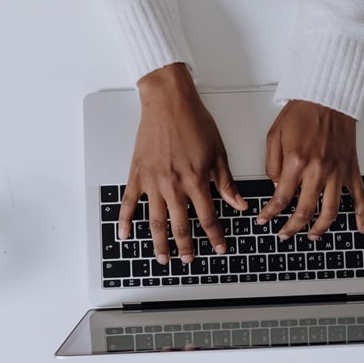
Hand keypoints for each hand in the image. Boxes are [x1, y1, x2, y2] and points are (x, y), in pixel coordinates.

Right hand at [117, 64, 248, 264]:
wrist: (168, 102)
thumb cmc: (193, 121)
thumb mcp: (218, 152)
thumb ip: (226, 182)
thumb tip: (239, 204)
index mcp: (196, 180)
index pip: (207, 217)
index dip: (215, 236)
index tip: (219, 247)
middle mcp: (173, 185)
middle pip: (180, 226)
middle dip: (186, 247)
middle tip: (189, 260)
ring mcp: (152, 182)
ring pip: (155, 221)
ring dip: (159, 243)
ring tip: (163, 258)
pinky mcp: (137, 174)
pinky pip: (129, 203)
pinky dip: (125, 220)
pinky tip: (125, 235)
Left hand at [257, 100, 363, 239]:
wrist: (327, 97)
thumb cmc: (302, 112)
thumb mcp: (274, 136)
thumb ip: (272, 165)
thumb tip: (276, 187)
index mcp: (297, 162)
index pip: (281, 198)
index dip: (270, 214)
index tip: (264, 220)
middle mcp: (318, 170)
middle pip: (305, 211)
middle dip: (291, 228)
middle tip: (284, 234)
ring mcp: (337, 172)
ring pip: (330, 211)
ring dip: (320, 228)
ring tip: (312, 236)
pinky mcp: (350, 169)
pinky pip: (359, 196)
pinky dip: (361, 215)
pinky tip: (359, 227)